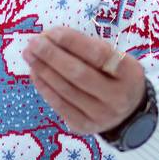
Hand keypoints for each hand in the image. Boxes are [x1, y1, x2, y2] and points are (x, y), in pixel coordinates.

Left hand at [23, 26, 145, 134]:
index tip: (52, 32)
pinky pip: (59, 105)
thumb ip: (88, 47)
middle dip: (52, 56)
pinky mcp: (84, 126)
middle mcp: (117, 97)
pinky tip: (34, 73)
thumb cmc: (116, 76)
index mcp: (129, 73)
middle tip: (34, 42)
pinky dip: (44, 87)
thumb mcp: (115, 58)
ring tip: (29, 54)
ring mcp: (101, 115)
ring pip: (66, 91)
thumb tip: (51, 37)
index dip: (73, 42)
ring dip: (43, 70)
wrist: (129, 113)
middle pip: (79, 74)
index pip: (99, 54)